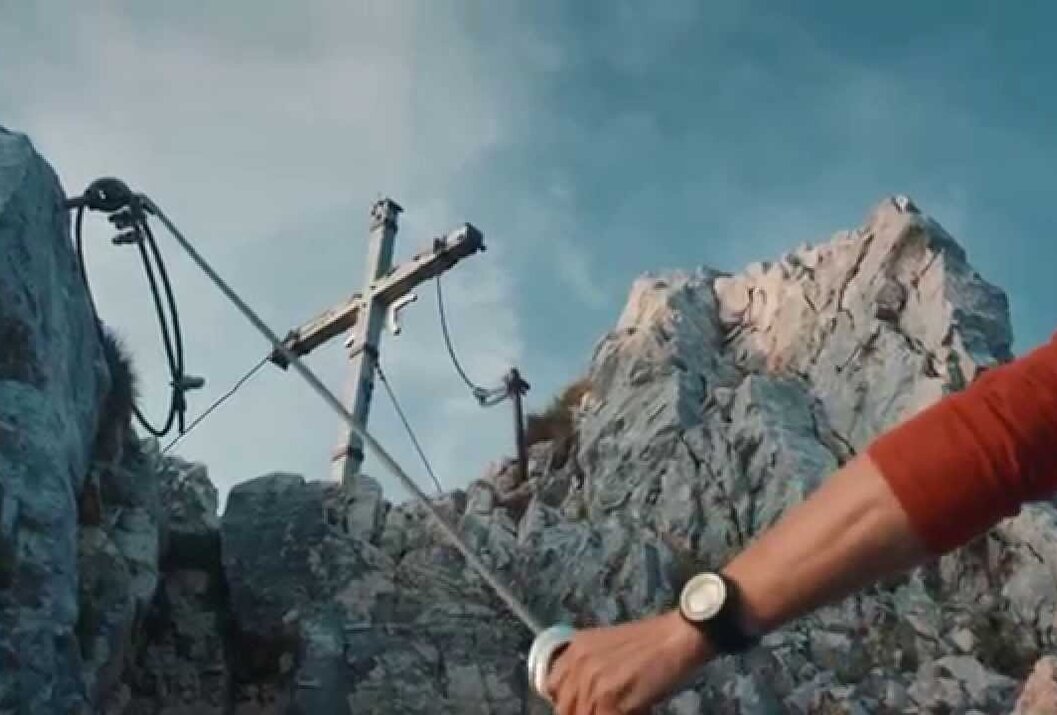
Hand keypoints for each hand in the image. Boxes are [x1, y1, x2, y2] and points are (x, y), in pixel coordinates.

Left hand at [545, 610, 710, 713]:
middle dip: (583, 712)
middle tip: (608, 708)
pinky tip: (634, 711)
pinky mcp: (610, 698)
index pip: (552, 688)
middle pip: (564, 709)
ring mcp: (592, 682)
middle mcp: (578, 664)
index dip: (567, 703)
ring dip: (602, 714)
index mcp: (575, 649)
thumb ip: (589, 667)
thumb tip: (583, 698)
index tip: (586, 706)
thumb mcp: (608, 647)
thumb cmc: (652, 643)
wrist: (678, 636)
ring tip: (623, 709)